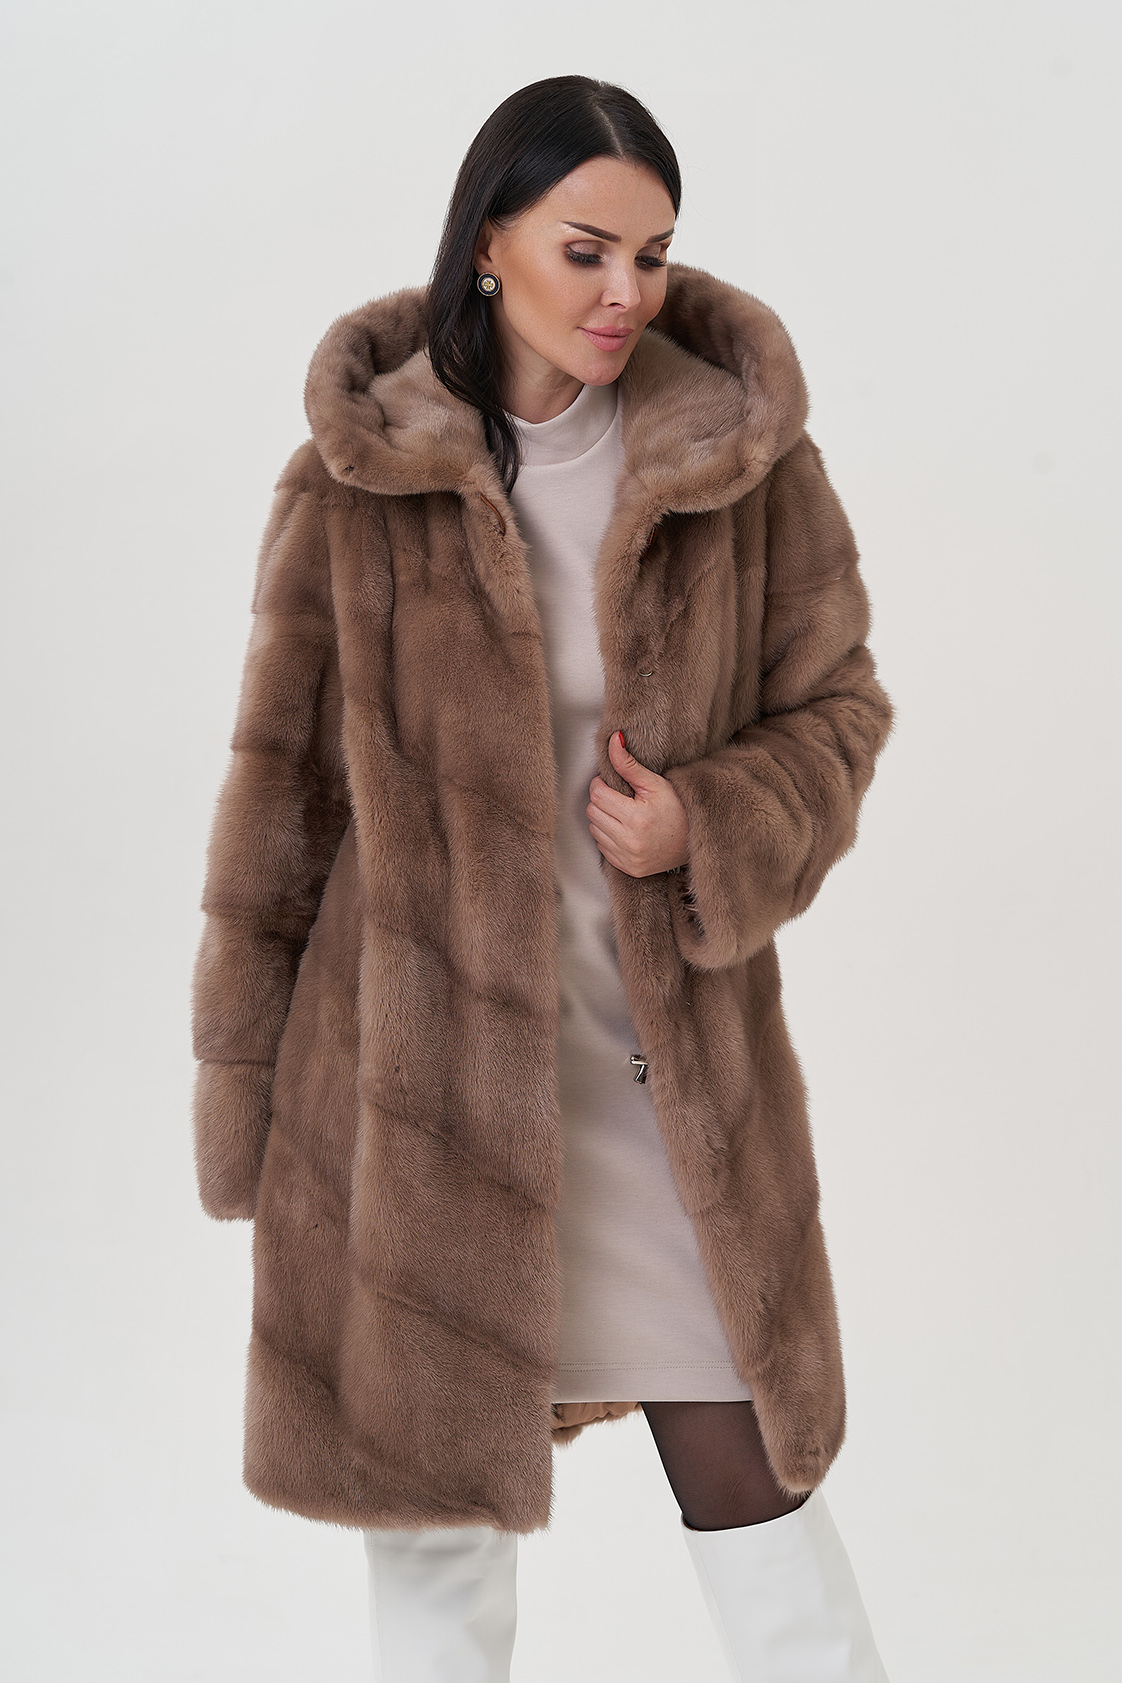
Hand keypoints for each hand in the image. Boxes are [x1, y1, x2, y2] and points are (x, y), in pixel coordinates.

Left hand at [587, 732, 689, 878]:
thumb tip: (613, 740)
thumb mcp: (655, 783)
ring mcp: (628, 858)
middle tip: (619, 796)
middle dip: (602, 800)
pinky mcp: (628, 868)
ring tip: (623, 813)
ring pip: (594, 830)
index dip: (601, 784)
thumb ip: (629, 764)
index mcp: (636, 818)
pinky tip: (625, 829)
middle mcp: (630, 841)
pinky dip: (608, 836)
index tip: (612, 783)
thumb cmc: (679, 809)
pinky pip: (602, 848)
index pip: (597, 794)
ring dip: (603, 819)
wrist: (696, 840)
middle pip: (592, 812)